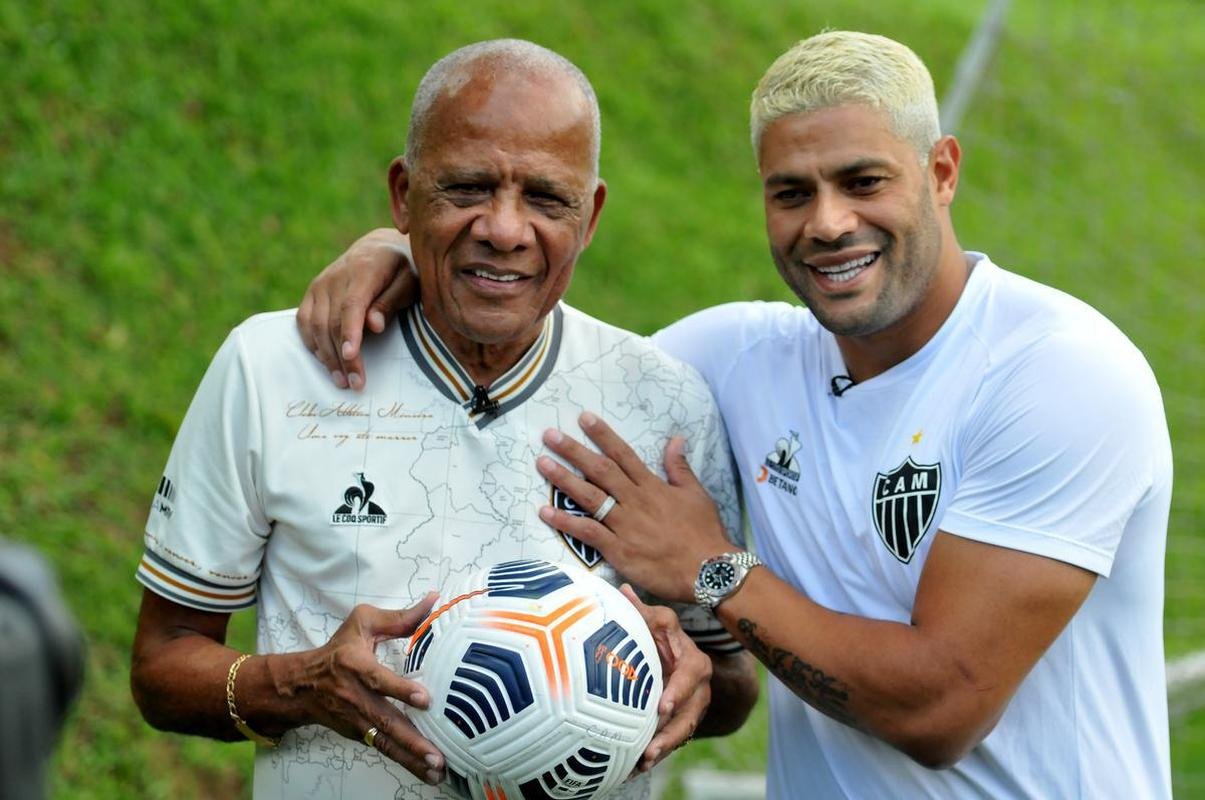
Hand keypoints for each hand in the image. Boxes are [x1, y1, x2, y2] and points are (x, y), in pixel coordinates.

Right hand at [281, 595, 445, 784]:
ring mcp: (355, 720)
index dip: (400, 690)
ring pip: (385, 742)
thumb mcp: (363, 623)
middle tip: (437, 756)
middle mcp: (354, 697)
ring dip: (411, 758)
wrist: (300, 685)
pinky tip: (427, 772)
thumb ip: (400, 617)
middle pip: (385, 721)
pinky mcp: (358, 734)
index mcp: (354, 665)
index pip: (378, 679)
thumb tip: (435, 599)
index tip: (424, 700)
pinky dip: (405, 762)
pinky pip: (384, 749)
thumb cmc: (339, 649)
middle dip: (411, 740)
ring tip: (437, 770)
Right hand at [296, 227, 415, 389]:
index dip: (350, 333)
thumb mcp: (408, 281)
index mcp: (364, 270)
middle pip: (333, 322)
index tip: (351, 358)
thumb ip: (391, 301)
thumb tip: (374, 326)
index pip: (351, 306)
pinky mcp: (312, 292)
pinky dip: (312, 343)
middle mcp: (336, 277)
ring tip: (341, 380)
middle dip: (342, 357)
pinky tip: (325, 361)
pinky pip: (304, 320)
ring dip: (326, 356)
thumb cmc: (401, 269)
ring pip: (315, 325)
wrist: (377, 248)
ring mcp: (320, 284)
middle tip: (355, 384)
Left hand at [535, 412, 731, 601]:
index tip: (583, 418)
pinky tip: (545, 512)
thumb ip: (679, 467)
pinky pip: (587, 532)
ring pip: (589, 497)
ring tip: (542, 463)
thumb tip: (675, 438)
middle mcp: (635, 501)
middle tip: (550, 435)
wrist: (709, 571)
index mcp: (652, 486)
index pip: (623, 454)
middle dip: (573, 451)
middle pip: (600, 471)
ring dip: (563, 479)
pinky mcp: (619, 550)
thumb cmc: (704, 533)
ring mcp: (625, 525)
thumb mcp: (696, 494)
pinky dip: (566, 522)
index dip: (602, 435)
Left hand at [618, 586, 710, 772]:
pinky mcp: (684, 718)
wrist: (672, 652)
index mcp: (692, 659)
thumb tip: (623, 590)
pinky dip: (661, 749)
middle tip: (650, 746)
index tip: (662, 706)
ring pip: (684, 728)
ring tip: (645, 759)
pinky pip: (676, 737)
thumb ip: (639, 611)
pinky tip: (640, 764)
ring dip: (665, 745)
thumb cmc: (659, 633)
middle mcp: (699, 684)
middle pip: (690, 711)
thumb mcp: (652, 620)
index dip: (678, 690)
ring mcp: (694, 704)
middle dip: (671, 730)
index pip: (690, 675)